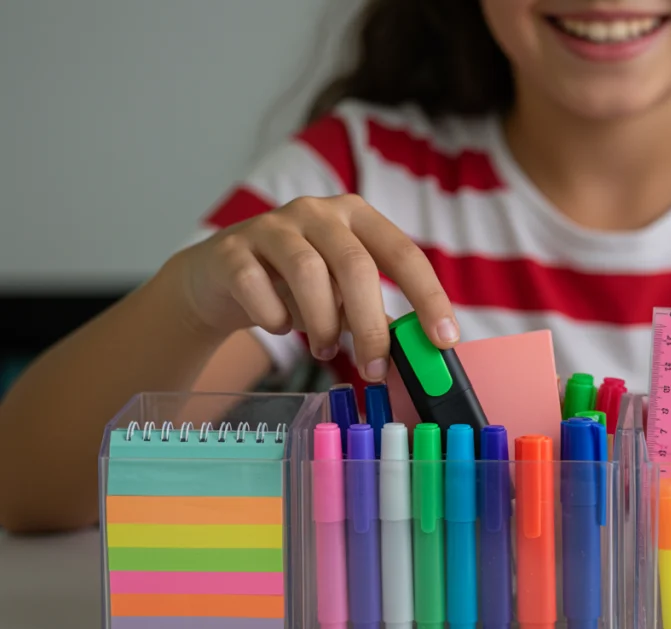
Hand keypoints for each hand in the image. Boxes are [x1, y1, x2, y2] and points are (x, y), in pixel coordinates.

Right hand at [166, 194, 458, 381]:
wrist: (220, 279)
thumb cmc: (294, 287)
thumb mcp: (342, 297)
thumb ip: (376, 316)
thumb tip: (418, 354)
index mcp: (356, 217)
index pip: (403, 253)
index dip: (427, 297)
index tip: (444, 339)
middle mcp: (317, 212)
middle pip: (355, 264)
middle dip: (370, 324)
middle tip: (374, 368)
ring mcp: (271, 225)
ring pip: (307, 272)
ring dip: (323, 323)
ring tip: (325, 349)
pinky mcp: (231, 249)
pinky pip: (256, 285)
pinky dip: (274, 317)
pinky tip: (280, 327)